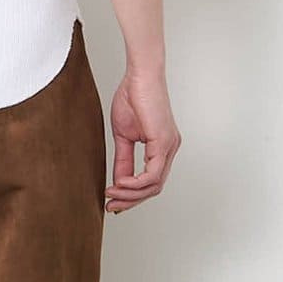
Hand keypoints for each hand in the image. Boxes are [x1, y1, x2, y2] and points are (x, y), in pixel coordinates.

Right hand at [105, 70, 180, 213]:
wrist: (139, 76)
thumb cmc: (132, 97)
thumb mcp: (123, 136)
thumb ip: (123, 159)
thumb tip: (118, 181)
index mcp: (162, 147)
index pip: (151, 181)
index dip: (132, 195)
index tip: (113, 200)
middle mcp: (170, 149)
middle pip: (154, 188)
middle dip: (131, 200)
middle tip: (112, 206)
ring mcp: (170, 146)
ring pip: (154, 185)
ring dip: (131, 194)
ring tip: (112, 194)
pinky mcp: (164, 142)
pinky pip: (152, 174)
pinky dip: (135, 183)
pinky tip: (120, 183)